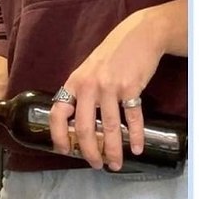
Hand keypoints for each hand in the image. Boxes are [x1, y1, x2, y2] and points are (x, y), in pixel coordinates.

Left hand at [49, 8, 165, 170]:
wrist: (140, 34)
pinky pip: (132, 118)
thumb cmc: (112, 55)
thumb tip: (76, 124)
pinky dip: (136, 136)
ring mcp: (110, 87)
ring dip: (113, 150)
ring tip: (115, 164)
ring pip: (110, 127)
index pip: (58, 114)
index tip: (65, 151)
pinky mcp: (131, 87)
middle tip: (95, 164)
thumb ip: (81, 93)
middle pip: (84, 127)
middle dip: (89, 151)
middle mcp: (89, 86)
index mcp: (74, 83)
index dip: (59, 136)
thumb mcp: (88, 70)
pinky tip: (137, 148)